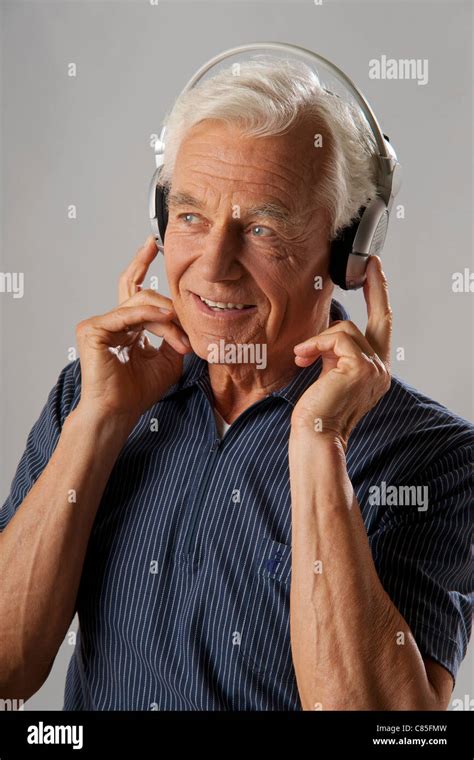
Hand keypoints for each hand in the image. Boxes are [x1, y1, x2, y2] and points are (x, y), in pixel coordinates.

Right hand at [75, 236, 191, 424]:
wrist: (118, 412)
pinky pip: (128, 314)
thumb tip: (187, 319)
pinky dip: (150, 317)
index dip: (141, 263)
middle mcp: (110, 321)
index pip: (133, 288)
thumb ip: (174, 336)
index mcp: (125, 326)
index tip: (153, 243)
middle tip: (185, 331)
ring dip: (166, 321)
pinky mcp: (92, 329)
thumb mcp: (167, 360)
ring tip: (180, 341)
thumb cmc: (137, 392)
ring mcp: (99, 324)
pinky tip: (165, 321)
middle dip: (169, 307)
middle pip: (142, 294)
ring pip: (139, 304)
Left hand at [291, 256, 391, 447]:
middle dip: (376, 286)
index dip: (379, 297)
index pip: (381, 327)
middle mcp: (382, 369)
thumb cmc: (316, 410)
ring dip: (319, 340)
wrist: (315, 434)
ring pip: (346, 329)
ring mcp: (375, 368)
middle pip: (378, 318)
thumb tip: (325, 338)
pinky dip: (316, 345)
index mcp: (375, 370)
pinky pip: (336, 339)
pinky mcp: (361, 368)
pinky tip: (304, 359)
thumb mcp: (330, 374)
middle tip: (370, 262)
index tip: (374, 271)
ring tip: (304, 358)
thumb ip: (335, 354)